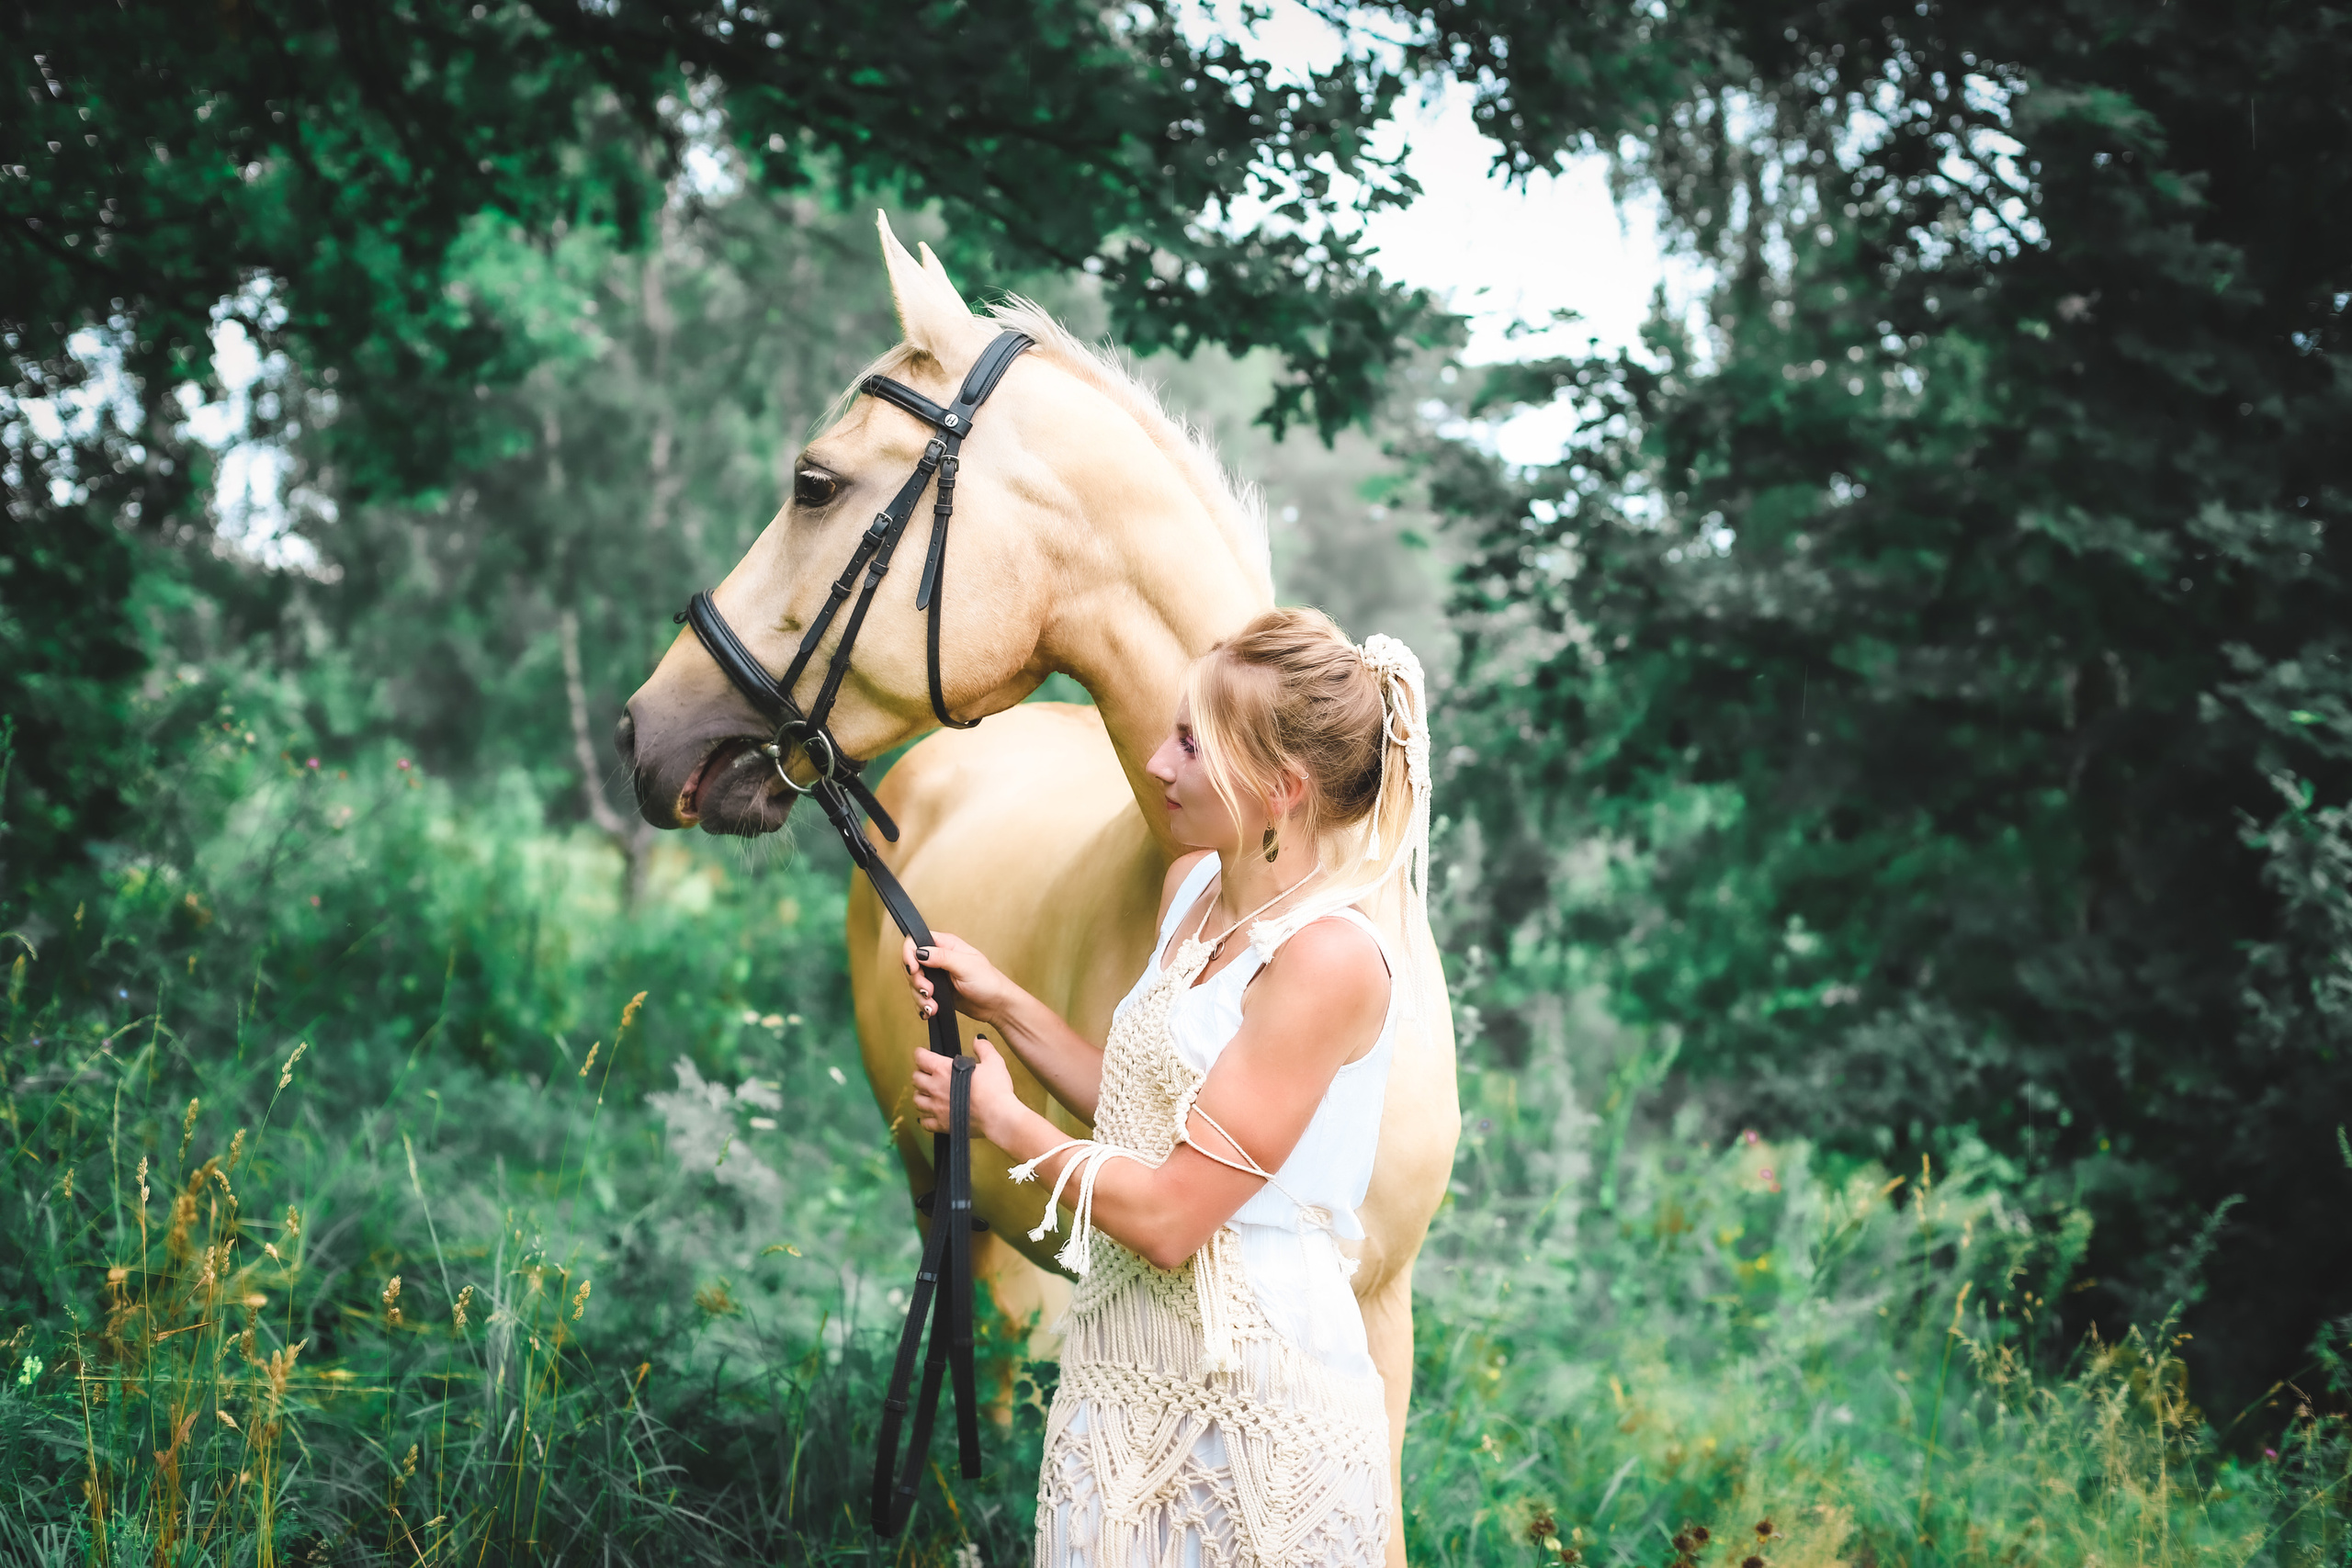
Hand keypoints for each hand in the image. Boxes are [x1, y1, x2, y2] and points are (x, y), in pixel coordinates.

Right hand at [901, 931, 1018, 1024]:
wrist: (997, 1006)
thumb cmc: (989, 982)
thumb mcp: (965, 966)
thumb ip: (941, 957)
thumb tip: (919, 951)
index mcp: (946, 945)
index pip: (916, 941)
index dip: (910, 954)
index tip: (915, 970)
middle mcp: (939, 959)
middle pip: (911, 965)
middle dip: (916, 981)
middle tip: (929, 991)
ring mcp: (937, 976)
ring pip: (914, 984)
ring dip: (920, 997)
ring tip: (934, 1006)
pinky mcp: (937, 992)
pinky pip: (920, 997)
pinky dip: (923, 1006)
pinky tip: (931, 1011)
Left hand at [909, 1036, 1022, 1144]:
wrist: (998, 1116)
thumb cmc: (995, 1090)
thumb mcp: (993, 1062)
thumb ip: (984, 1048)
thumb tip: (978, 1040)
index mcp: (944, 1070)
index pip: (921, 1057)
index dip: (921, 1054)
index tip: (923, 1054)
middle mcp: (935, 1088)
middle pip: (915, 1079)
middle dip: (920, 1074)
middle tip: (927, 1074)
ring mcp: (936, 1108)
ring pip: (916, 1100)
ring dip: (921, 1095)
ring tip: (928, 1094)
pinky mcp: (941, 1124)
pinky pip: (924, 1122)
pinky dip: (925, 1118)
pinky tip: (931, 1115)